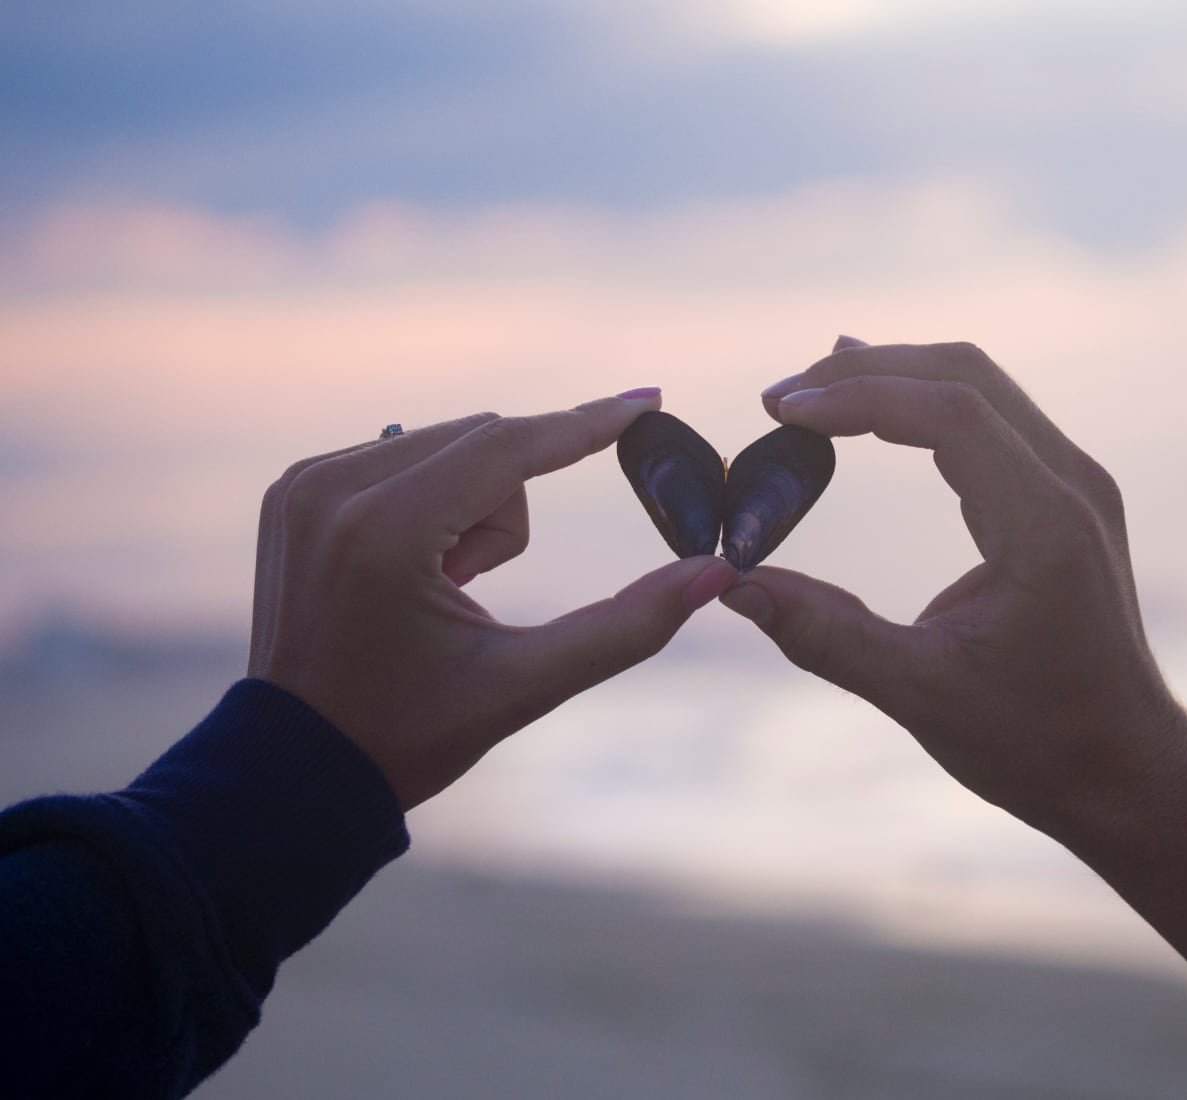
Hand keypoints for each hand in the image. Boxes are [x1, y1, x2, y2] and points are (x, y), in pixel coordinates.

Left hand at [249, 394, 739, 809]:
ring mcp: (303, 484)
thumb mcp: (525, 686)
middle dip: (507, 513)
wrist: (296, 768)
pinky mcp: (292, 489)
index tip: (650, 401)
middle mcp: (332, 488)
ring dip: (470, 506)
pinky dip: (429, 503)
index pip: (508, 446)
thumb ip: (627, 627)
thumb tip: (716, 573)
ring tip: (437, 589)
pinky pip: (402, 456)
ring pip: (448, 444)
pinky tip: (406, 575)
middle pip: (484, 442)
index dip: (589, 424)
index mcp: (384, 533)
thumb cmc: (409, 734)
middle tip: (470, 590)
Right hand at [722, 339, 1186, 838]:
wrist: (1125, 768)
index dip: (859, 397)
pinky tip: (874, 411)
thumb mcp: (919, 694)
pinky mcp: (1064, 499)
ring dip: (893, 379)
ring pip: (980, 387)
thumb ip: (825, 635)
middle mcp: (1072, 486)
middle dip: (867, 372)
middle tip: (779, 398)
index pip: (951, 413)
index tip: (782, 411)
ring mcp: (1076, 486)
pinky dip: (923, 406)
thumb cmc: (1036, 741)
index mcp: (1046, 527)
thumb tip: (731, 586)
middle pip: (966, 376)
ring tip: (809, 393)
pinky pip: (991, 419)